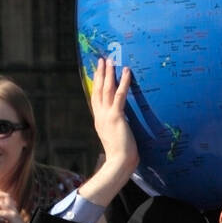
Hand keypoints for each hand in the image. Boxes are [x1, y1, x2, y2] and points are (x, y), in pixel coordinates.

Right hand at [90, 57, 138, 174]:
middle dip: (99, 74)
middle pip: (98, 90)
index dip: (96, 84)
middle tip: (102, 60)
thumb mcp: (114, 138)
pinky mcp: (116, 117)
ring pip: (106, 89)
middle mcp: (100, 115)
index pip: (95, 98)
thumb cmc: (120, 155)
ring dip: (108, 73)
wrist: (118, 162)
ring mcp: (106, 115)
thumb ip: (115, 128)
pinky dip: (123, 82)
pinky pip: (119, 95)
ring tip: (110, 60)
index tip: (97, 73)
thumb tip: (120, 124)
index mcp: (99, 120)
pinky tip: (126, 72)